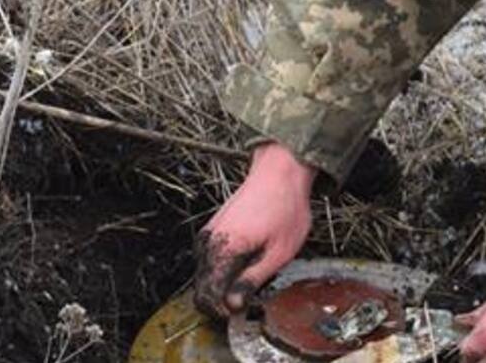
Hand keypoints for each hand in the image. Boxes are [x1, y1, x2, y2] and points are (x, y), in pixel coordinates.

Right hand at [192, 143, 316, 317]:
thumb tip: (232, 306)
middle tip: (247, 300)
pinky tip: (243, 268)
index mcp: (224, 250)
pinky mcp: (212, 230)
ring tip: (249, 282)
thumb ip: (252, 281)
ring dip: (221, 286)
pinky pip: (208, 261)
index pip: (207, 296)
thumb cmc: (284, 208)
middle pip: (201, 288)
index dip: (222, 312)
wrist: (279, 173)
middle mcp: (209, 243)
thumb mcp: (278, 253)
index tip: (241, 311)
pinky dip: (220, 272)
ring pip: (203, 276)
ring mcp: (208, 235)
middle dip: (220, 301)